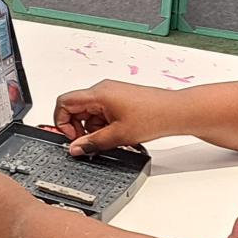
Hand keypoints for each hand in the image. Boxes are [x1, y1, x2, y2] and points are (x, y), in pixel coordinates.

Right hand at [53, 80, 178, 155]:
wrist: (175, 112)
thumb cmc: (153, 116)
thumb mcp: (117, 135)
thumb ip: (92, 143)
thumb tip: (76, 148)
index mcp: (98, 93)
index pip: (64, 102)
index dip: (62, 122)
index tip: (72, 138)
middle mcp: (103, 89)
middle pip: (76, 108)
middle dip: (80, 128)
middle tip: (90, 143)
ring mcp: (112, 93)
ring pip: (90, 112)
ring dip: (94, 128)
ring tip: (110, 139)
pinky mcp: (120, 98)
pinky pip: (102, 111)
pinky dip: (104, 125)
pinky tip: (117, 134)